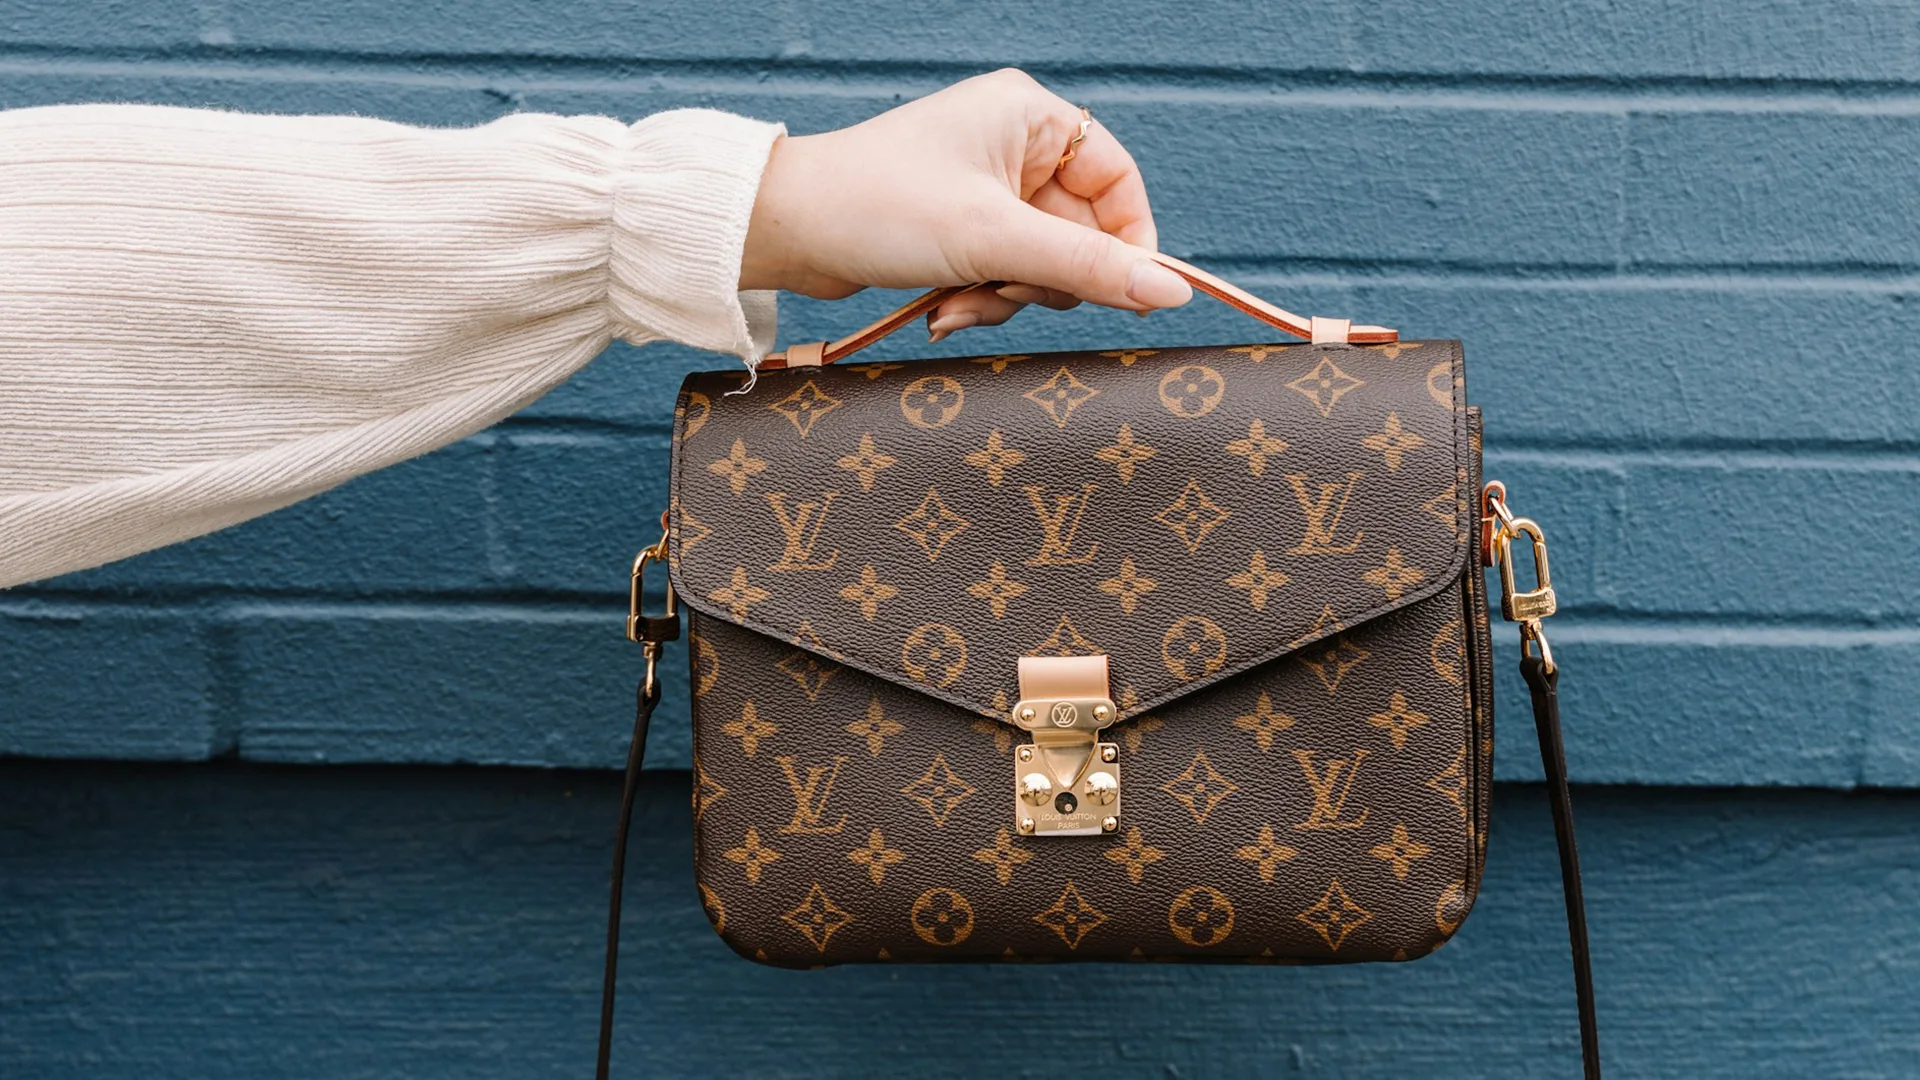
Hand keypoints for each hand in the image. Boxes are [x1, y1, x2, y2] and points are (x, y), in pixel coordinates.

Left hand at [739, 68, 1192, 340]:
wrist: (786, 229)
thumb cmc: (880, 207)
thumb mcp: (995, 239)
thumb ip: (1088, 268)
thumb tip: (1171, 294)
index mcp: (1030, 118)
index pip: (1120, 182)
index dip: (1129, 243)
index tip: (1125, 294)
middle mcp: (1013, 145)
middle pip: (1082, 233)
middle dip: (1044, 279)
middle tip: (1005, 290)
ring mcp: (987, 189)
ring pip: (1043, 264)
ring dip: (1007, 297)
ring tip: (957, 303)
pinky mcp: (961, 228)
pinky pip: (1004, 274)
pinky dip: (980, 299)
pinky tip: (941, 311)